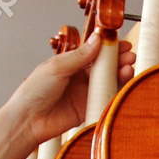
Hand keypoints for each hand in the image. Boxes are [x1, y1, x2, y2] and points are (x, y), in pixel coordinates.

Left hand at [1, 31, 136, 149]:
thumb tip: (97, 39)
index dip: (108, 47)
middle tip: (129, 56)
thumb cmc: (34, 91)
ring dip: (120, 74)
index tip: (121, 43)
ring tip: (129, 67)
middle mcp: (79, 76)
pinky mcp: (89, 108)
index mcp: (70, 63)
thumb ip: (80, 55)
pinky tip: (124, 84)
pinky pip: (106, 98)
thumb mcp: (57, 67)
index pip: (94, 51)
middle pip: (104, 66)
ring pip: (108, 81)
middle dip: (118, 60)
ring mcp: (85, 92)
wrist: (29, 120)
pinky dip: (116, 91)